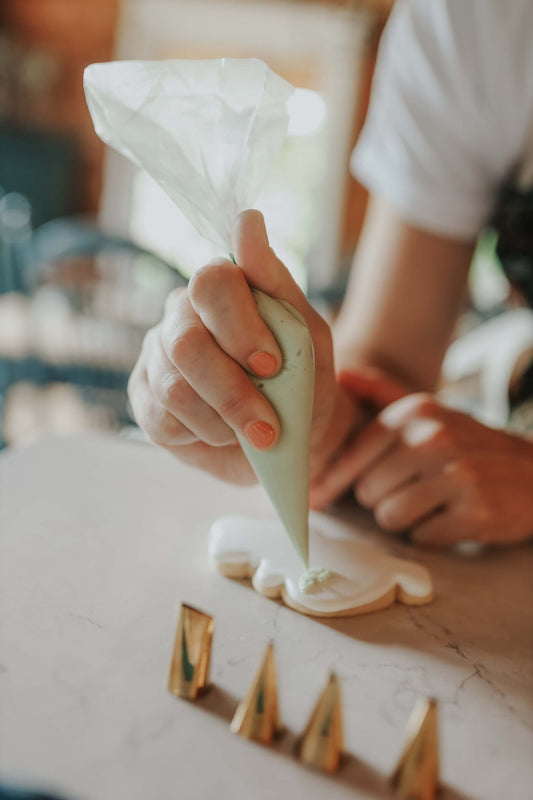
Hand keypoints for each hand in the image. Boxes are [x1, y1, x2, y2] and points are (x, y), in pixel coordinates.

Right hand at [128, 210, 359, 483]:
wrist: (288, 442)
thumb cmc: (299, 384)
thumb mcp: (306, 337)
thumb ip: (276, 283)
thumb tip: (246, 220)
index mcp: (222, 290)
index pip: (211, 282)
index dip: (241, 328)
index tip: (272, 366)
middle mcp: (181, 314)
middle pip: (185, 341)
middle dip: (232, 389)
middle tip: (267, 422)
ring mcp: (156, 356)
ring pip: (175, 386)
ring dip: (224, 419)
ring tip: (254, 434)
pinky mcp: (143, 399)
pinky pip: (163, 418)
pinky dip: (205, 435)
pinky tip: (224, 435)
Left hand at [310, 380, 532, 546]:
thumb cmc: (467, 446)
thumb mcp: (429, 412)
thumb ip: (380, 395)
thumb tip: (340, 376)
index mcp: (416, 412)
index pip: (352, 456)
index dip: (342, 480)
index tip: (332, 492)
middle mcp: (434, 438)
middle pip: (367, 491)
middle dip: (383, 499)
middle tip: (411, 490)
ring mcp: (457, 474)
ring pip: (389, 517)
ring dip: (405, 520)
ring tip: (431, 504)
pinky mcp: (475, 511)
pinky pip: (423, 537)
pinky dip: (433, 535)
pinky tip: (452, 517)